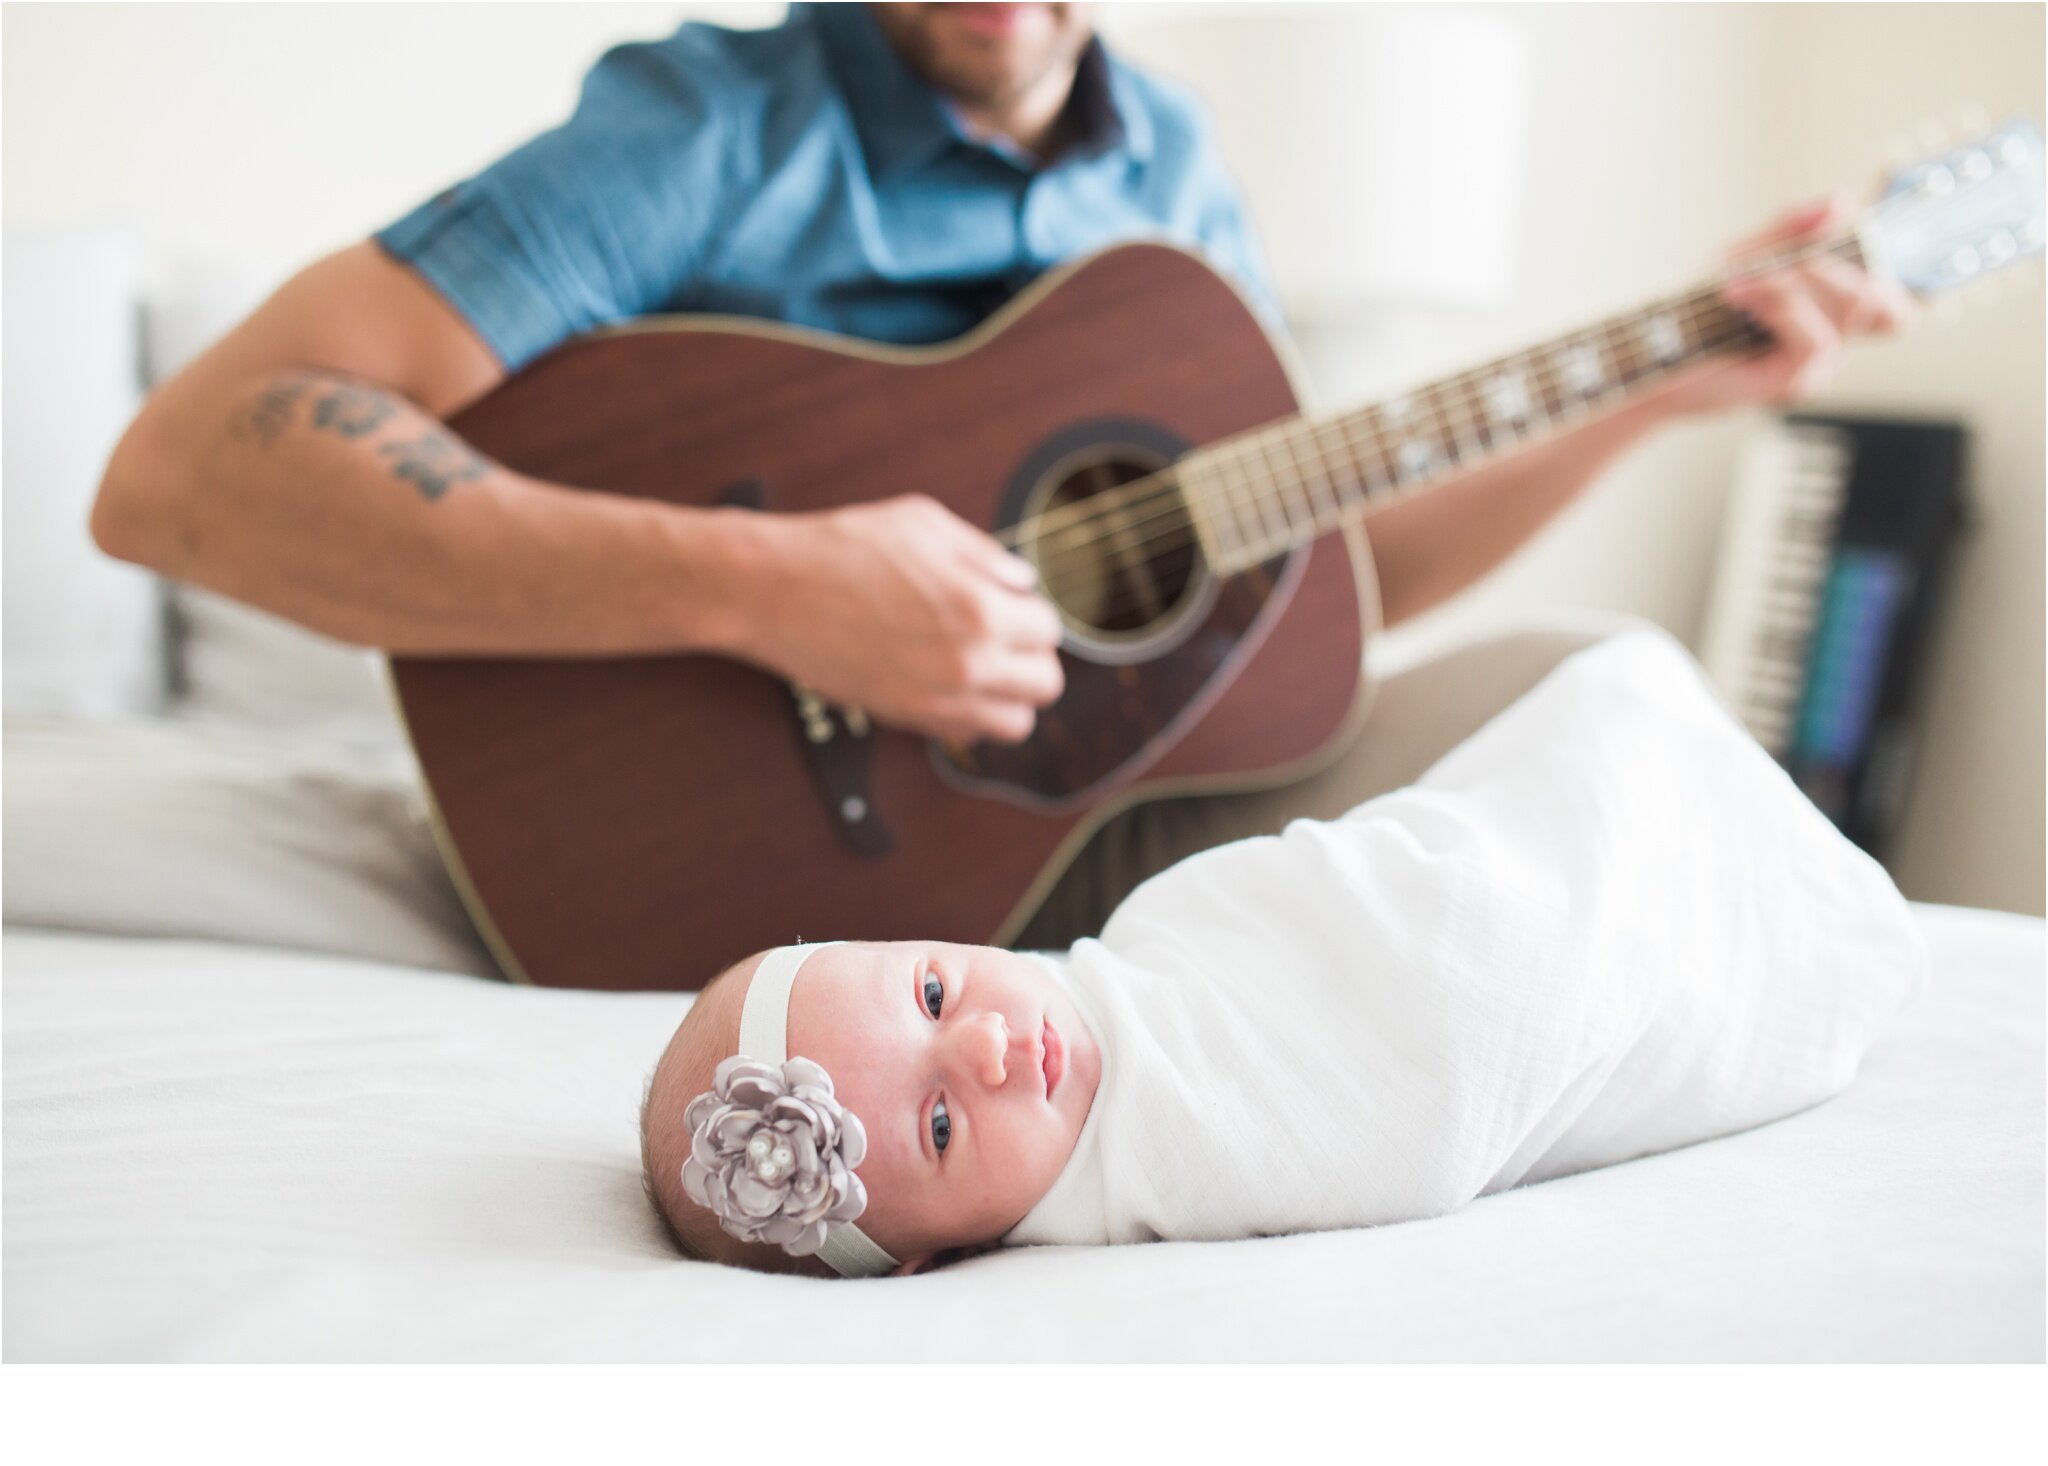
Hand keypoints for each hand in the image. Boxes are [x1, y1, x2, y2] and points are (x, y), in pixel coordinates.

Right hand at [732, 494, 1064, 744]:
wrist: (771, 590)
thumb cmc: (840, 548)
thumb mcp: (924, 522)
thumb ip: (985, 554)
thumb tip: (1020, 581)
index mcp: (979, 610)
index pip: (1049, 628)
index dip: (1030, 610)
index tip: (1010, 602)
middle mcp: (966, 664)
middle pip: (1045, 685)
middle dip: (1032, 656)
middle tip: (1005, 635)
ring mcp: (935, 699)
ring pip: (1015, 724)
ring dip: (1009, 694)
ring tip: (984, 665)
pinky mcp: (904, 718)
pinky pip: (966, 735)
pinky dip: (971, 714)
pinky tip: (950, 681)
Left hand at [1657, 195, 1917, 416]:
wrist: (1651, 354)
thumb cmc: (1693, 309)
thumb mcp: (1744, 256)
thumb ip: (1791, 230)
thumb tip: (1842, 201)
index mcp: (1824, 306)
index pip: (1888, 292)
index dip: (1895, 263)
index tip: (1867, 230)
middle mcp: (1830, 335)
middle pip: (1880, 298)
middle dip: (1839, 264)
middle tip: (1791, 258)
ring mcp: (1817, 363)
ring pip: (1849, 308)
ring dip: (1798, 281)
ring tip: (1742, 281)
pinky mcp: (1797, 383)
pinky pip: (1816, 337)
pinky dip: (1781, 306)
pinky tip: (1742, 295)